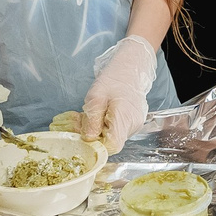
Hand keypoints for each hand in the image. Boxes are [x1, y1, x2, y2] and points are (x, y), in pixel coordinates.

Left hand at [82, 36, 156, 150]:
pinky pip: (117, 130)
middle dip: (93, 135)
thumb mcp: (96, 97)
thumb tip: (88, 139)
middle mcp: (133, 125)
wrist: (130, 70)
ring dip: (98, 130)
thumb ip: (92, 120)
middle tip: (81, 121)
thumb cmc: (113, 79)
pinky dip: (105, 126)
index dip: (96, 144)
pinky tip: (99, 115)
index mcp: (124, 117)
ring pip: (113, 137)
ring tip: (89, 115)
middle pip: (111, 142)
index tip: (85, 134)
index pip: (112, 145)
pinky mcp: (133, 123)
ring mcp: (135, 125)